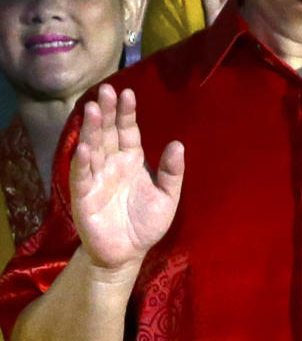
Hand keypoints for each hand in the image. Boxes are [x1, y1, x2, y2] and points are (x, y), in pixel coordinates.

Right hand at [71, 84, 184, 271]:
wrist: (128, 253)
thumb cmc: (147, 222)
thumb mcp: (168, 196)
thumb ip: (172, 171)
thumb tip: (178, 144)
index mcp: (132, 159)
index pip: (127, 130)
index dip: (126, 113)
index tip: (127, 93)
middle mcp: (112, 163)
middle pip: (107, 132)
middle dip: (106, 112)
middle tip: (105, 90)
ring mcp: (96, 178)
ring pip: (92, 148)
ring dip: (91, 129)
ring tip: (91, 109)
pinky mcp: (83, 196)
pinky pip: (82, 175)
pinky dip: (82, 160)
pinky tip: (84, 146)